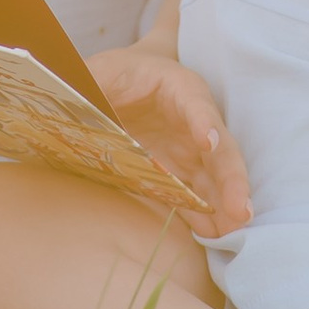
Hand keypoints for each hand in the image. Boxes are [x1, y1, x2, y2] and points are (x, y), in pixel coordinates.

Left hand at [85, 46, 251, 236]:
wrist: (132, 84)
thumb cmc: (119, 75)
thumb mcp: (101, 72)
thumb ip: (88, 80)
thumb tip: (67, 86)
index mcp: (178, 88)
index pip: (195, 103)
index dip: (202, 122)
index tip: (207, 142)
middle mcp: (196, 121)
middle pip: (220, 148)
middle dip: (232, 178)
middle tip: (241, 208)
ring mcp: (192, 150)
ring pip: (218, 177)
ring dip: (228, 203)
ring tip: (236, 231)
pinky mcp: (183, 172)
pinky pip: (200, 195)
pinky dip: (209, 215)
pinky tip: (217, 236)